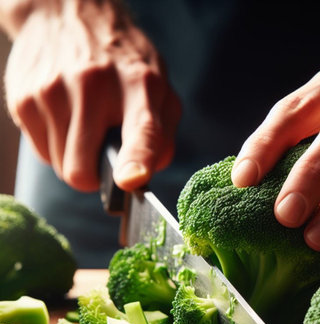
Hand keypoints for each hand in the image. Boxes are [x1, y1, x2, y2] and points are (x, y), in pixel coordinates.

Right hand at [4, 0, 180, 191]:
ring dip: (76, 160)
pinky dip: (57, 146)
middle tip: (103, 159)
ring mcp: (53, 90)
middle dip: (95, 177)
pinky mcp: (24, 97)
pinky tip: (66, 119)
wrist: (69, 13)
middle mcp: (94, 84)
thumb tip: (144, 175)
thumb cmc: (123, 62)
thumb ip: (164, 133)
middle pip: (82, 168)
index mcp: (139, 84)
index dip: (136, 159)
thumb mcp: (159, 87)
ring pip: (62, 167)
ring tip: (85, 129)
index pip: (141, 129)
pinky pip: (43, 153)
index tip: (129, 180)